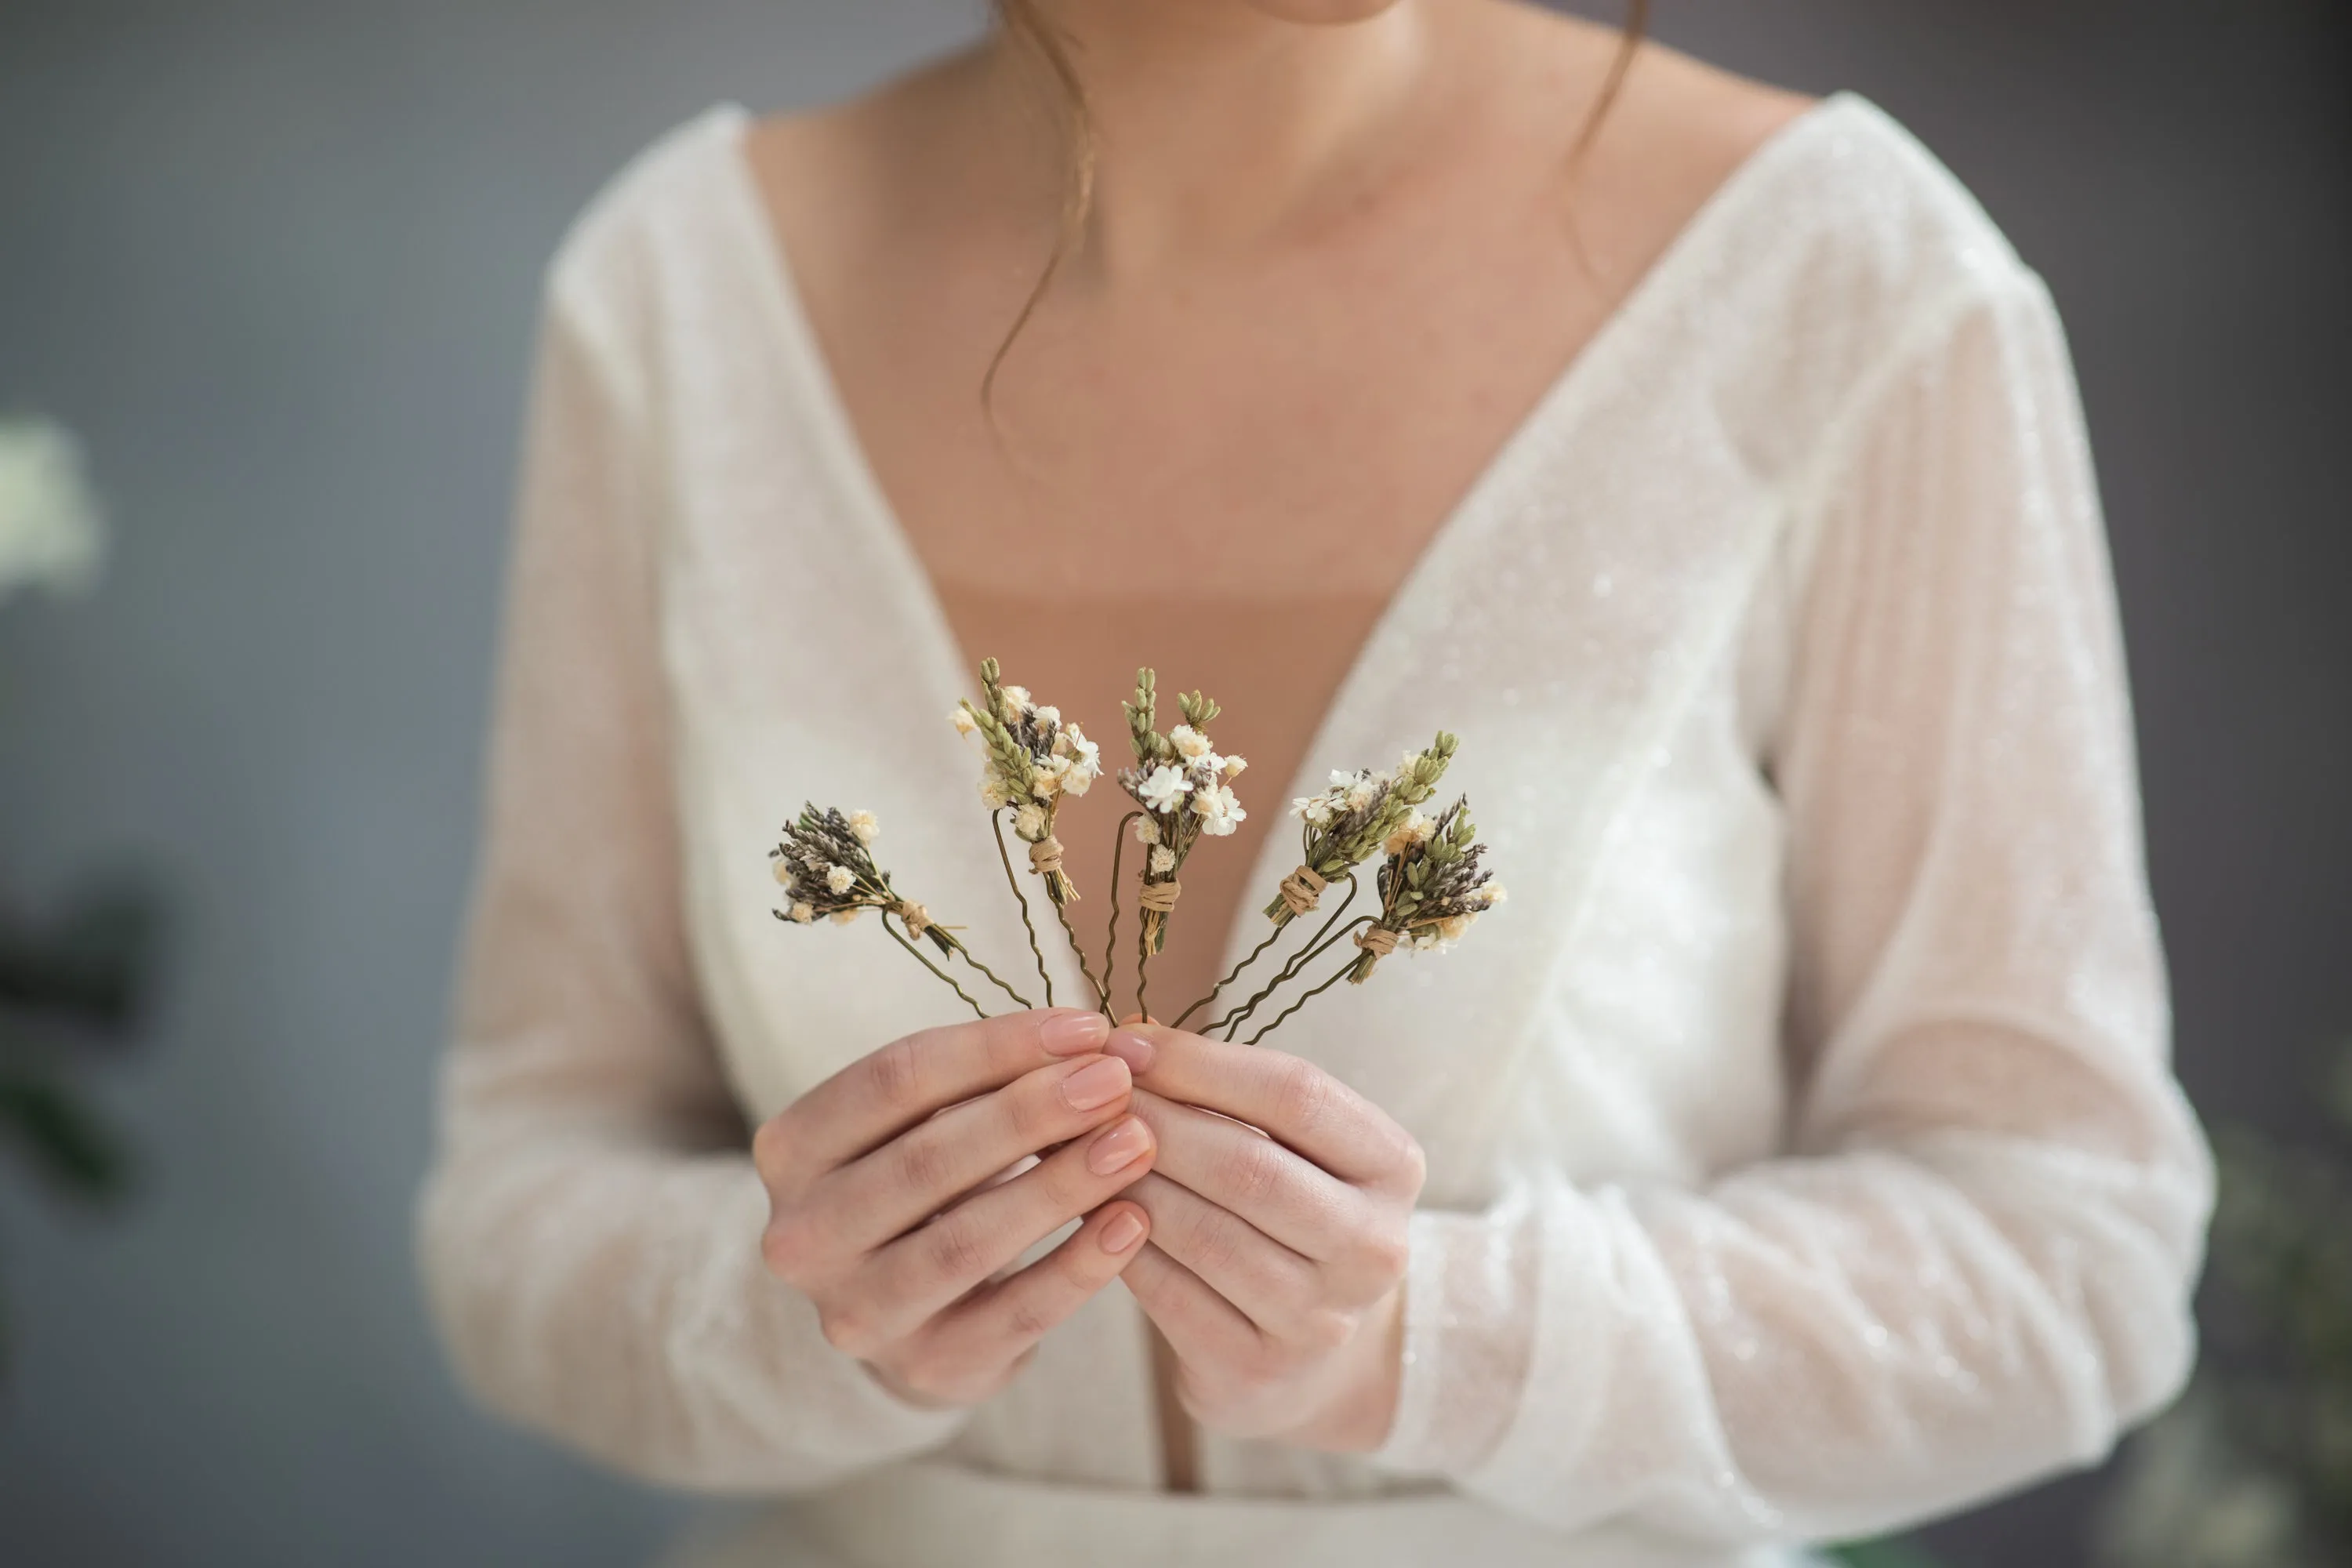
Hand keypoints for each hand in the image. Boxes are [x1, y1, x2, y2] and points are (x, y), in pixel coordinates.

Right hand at [753, 1008, 1158, 1407]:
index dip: (996, 1047)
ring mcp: (857, 1311)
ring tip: (1136, 1143)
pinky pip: (1013, 1314)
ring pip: (965, 1243)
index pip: (895, 1080)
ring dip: (1061, 1186)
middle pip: (926, 1161)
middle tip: (1116, 1082)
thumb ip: (985, 1082)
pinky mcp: (925, 1366)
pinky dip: (1078, 1266)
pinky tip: (1132, 1222)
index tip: (1086, 1026)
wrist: (908, 1310)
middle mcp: (803, 1236)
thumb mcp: (922, 1121)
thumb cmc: (925, 1182)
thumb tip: (1089, 1045)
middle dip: (1031, 1114)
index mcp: (792, 1149)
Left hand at [1110, 1024, 1425, 1450]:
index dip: (1201, 1063)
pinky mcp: (1257, 1371)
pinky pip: (1170, 1293)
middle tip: (1087, 1094)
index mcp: (1394, 1167)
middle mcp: (1373, 1247)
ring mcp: (1320, 1319)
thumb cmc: (1290, 1214)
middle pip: (1249, 1166)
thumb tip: (1127, 1039)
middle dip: (1155, 1121)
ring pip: (1203, 1233)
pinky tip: (1085, 1211)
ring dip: (1127, 1182)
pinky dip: (1118, 1243)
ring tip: (1075, 1146)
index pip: (1297, 1094)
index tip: (1126, 1040)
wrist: (1314, 1357)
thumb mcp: (1295, 1147)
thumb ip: (1230, 1093)